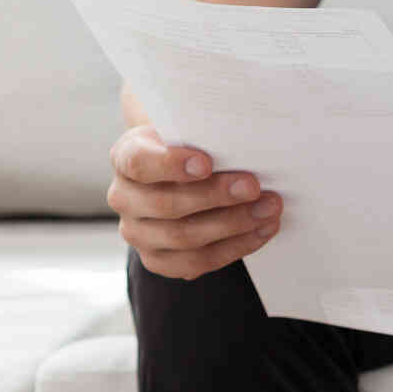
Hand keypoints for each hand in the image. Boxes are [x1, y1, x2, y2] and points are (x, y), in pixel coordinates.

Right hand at [108, 126, 279, 278]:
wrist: (187, 174)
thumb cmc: (195, 145)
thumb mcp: (194, 129)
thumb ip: (207, 132)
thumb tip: (245, 138)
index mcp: (127, 156)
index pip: (139, 162)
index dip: (170, 164)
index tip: (206, 163)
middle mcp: (123, 197)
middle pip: (166, 204)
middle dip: (216, 196)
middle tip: (254, 187)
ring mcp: (137, 232)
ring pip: (182, 237)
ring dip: (233, 224)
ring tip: (269, 209)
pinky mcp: (157, 259)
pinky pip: (195, 262)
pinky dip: (235, 247)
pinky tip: (262, 230)